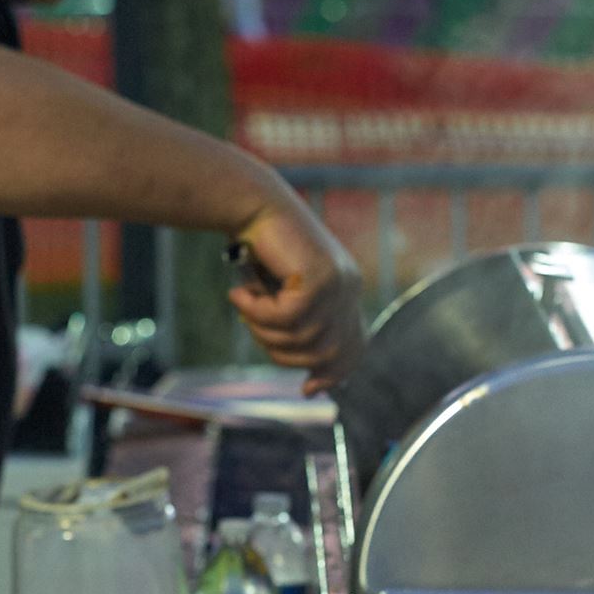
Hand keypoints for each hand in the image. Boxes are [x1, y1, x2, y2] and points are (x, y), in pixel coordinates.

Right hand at [229, 195, 364, 393]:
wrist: (251, 203)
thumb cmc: (259, 248)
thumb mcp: (282, 295)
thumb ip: (299, 331)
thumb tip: (313, 388)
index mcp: (346, 292)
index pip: (354, 349)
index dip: (334, 374)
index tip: (307, 389)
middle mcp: (349, 288)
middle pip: (326, 354)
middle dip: (284, 353)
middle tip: (254, 326)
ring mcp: (338, 283)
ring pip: (303, 339)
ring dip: (264, 329)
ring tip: (244, 303)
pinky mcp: (320, 277)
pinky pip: (286, 319)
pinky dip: (256, 312)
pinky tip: (239, 293)